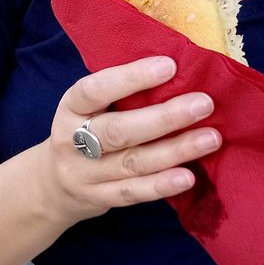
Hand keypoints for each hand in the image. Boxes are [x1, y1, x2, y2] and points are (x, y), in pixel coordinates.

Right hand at [39, 56, 220, 227]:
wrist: (52, 184)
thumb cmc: (83, 130)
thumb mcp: (87, 107)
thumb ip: (119, 93)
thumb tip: (174, 70)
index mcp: (71, 107)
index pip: (96, 89)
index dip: (131, 78)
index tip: (169, 66)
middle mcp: (73, 140)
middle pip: (119, 131)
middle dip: (164, 117)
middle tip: (203, 103)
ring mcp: (85, 174)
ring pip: (133, 162)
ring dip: (175, 150)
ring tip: (210, 138)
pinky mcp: (99, 198)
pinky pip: (133, 193)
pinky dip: (161, 185)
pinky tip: (188, 177)